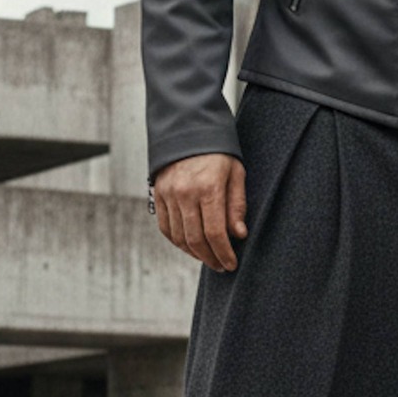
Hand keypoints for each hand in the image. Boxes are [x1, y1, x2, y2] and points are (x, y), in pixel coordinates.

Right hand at [153, 153, 247, 271]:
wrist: (188, 130)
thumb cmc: (218, 153)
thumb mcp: (236, 173)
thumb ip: (237, 205)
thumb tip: (239, 235)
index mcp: (208, 187)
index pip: (215, 232)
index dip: (224, 253)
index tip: (231, 264)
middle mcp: (185, 193)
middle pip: (195, 239)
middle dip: (211, 258)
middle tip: (221, 266)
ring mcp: (168, 195)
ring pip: (179, 237)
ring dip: (194, 254)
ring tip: (208, 258)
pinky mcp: (158, 195)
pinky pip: (166, 228)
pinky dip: (178, 242)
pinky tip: (191, 246)